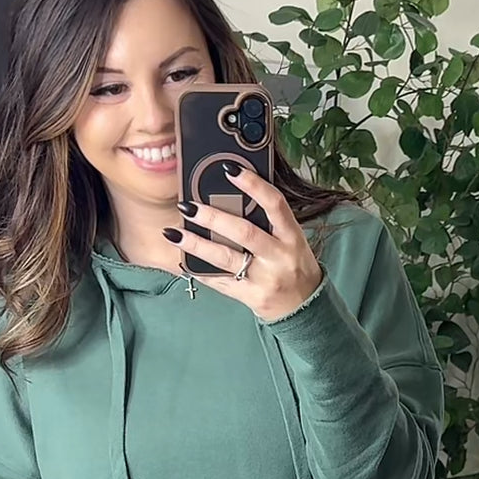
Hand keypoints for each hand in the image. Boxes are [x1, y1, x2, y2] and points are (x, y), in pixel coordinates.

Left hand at [169, 165, 323, 320]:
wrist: (303, 308)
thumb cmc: (294, 267)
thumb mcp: (292, 240)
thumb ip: (269, 221)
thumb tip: (234, 194)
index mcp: (291, 236)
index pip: (275, 204)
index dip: (253, 184)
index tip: (230, 169)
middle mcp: (279, 257)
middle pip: (244, 233)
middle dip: (214, 217)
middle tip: (188, 206)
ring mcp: (264, 279)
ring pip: (226, 259)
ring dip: (197, 244)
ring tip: (174, 233)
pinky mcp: (250, 297)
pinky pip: (220, 282)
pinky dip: (199, 271)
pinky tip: (182, 260)